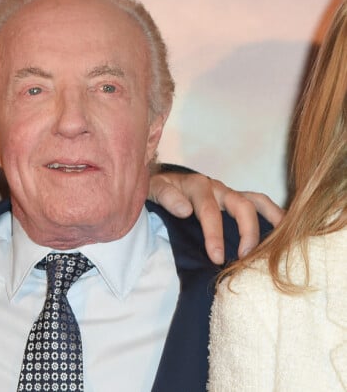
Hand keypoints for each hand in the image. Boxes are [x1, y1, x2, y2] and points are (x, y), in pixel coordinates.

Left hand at [148, 171, 284, 264]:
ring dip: (271, 221)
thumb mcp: (154, 190)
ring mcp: (229, 193)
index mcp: (197, 185)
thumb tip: (185, 210)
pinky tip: (285, 236)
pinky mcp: (236, 200)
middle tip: (244, 258)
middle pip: (241, 205)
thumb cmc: (159, 189)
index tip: (216, 257)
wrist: (161, 182)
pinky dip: (275, 217)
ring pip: (257, 201)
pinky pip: (260, 205)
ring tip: (279, 245)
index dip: (214, 234)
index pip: (209, 210)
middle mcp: (217, 188)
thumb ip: (167, 197)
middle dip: (247, 232)